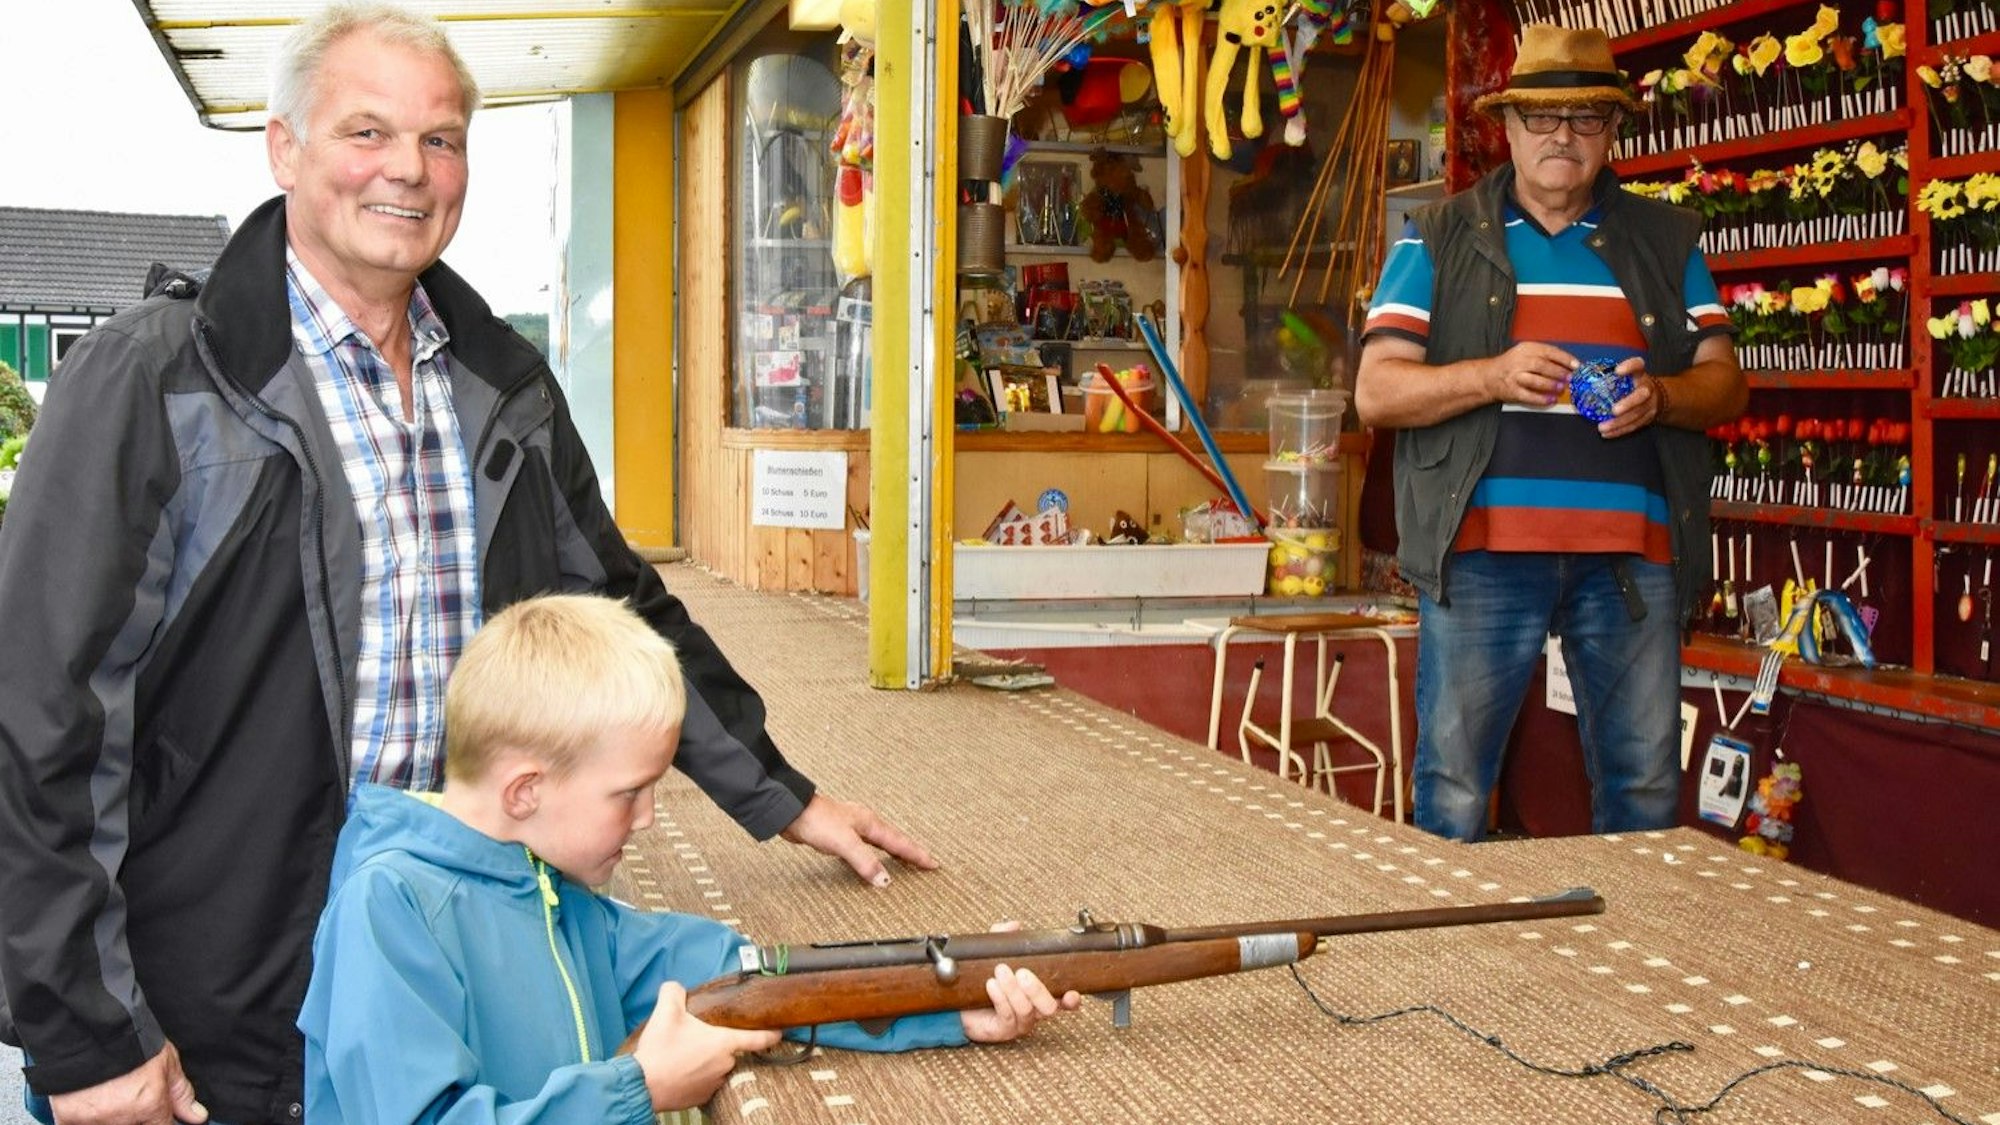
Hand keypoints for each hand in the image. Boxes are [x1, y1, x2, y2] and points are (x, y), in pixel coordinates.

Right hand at [48, 1042, 205, 1124]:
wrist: (86, 1027)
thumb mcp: (166, 1061)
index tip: (154, 1110)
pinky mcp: (67, 1118)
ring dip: (111, 1114)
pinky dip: (87, 1116)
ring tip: (109, 1091)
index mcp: (149, 1105)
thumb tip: (197, 1117)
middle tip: (128, 1092)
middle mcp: (122, 1118)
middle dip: (135, 1114)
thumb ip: (181, 1093)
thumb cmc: (129, 1041)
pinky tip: (90, 1099)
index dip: (160, 1118)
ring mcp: (92, 1120)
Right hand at [633, 982, 781, 1111]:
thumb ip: (674, 992)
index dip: (771, 1034)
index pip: (757, 1039)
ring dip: (707, 1062)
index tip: (780, 1032)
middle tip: (696, 1039)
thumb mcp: (666, 1012)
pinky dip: (698, 1077)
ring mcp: (715, 1084)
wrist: (643, 1085)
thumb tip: (676, 988)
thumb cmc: (660, 1049)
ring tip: (685, 1056)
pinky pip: (706, 1083)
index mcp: (724, 1043)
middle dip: (717, 1044)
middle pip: (730, 1051)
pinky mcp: (702, 1099)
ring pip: (717, 1068)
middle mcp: (725, 1064)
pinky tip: (682, 1072)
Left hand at [779, 793, 937, 886]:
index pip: (900, 842)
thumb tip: (885, 880)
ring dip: (894, 852)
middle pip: (894, 840)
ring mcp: (853, 828)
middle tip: (925, 862)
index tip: (933, 863)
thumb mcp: (844, 843)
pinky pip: (866, 846)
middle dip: (910, 852)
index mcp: (871, 824)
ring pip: (880, 842)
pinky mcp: (840, 834)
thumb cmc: (817, 821)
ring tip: (905, 861)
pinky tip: (870, 859)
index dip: (917, 854)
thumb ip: (865, 861)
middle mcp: (865, 824)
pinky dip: (874, 854)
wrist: (792, 813)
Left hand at [959, 921, 1082, 1043]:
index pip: (1063, 1000)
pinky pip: (1007, 1015)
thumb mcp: (994, 955)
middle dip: (1037, 989)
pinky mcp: (1004, 1029)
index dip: (1071, 999)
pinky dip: (1000, 998)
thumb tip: (1014, 926)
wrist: (960, 1002)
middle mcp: (1034, 1011)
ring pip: (1026, 1010)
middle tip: (1022, 973)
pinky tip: (991, 985)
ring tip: (1000, 971)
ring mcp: (1020, 1022)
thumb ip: (1005, 939)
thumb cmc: (983, 980)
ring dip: (1013, 990)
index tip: (1071, 992)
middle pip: (1048, 1007)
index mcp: (1038, 995)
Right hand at [1483, 342, 1575, 407]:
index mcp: (1526, 349)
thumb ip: (1545, 357)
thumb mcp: (1526, 353)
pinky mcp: (1512, 391)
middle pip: (1542, 365)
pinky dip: (1541, 399)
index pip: (1549, 351)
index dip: (1564, 359)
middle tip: (1570, 378)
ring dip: (1550, 385)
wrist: (1489, 376)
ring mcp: (1514, 377)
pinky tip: (1551, 399)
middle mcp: (1519, 361)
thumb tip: (1568, 366)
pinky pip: (1529, 396)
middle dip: (1558, 373)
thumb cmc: (1512, 365)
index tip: (1576, 366)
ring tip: (1561, 388)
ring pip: (1535, 380)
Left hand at [1599, 359, 1661, 438]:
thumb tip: (1578, 370)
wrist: (1657, 398)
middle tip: (1613, 410)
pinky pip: (1634, 426)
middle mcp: (1646, 388)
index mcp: (1639, 375)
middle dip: (1628, 403)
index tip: (1617, 370)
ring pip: (1636, 414)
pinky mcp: (1648, 417)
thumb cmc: (1633, 385)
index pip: (1638, 366)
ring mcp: (1649, 404)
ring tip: (1602, 427)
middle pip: (1641, 395)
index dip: (1630, 367)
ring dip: (1619, 423)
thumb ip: (1606, 374)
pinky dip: (1620, 431)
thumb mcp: (1625, 376)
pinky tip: (1608, 433)